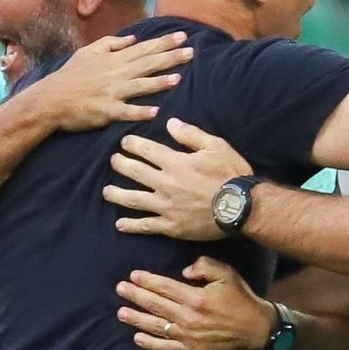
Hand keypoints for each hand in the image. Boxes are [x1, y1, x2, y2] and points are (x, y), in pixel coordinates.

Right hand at [27, 32, 189, 131]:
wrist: (51, 99)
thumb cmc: (70, 76)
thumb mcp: (88, 52)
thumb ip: (111, 44)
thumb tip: (132, 38)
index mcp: (113, 60)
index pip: (144, 49)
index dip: (164, 43)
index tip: (183, 36)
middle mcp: (116, 74)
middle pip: (147, 64)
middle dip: (170, 57)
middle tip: (191, 52)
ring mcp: (112, 93)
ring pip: (139, 86)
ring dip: (159, 82)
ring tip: (178, 78)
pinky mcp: (106, 112)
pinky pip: (126, 112)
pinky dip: (140, 112)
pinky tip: (155, 112)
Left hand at [106, 118, 252, 240]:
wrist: (242, 208)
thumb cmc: (231, 175)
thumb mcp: (215, 146)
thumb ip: (190, 134)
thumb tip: (170, 123)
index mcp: (174, 162)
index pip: (145, 149)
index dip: (132, 144)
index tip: (125, 142)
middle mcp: (165, 183)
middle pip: (134, 172)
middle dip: (120, 164)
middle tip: (113, 161)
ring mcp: (165, 206)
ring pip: (133, 199)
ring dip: (117, 194)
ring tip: (106, 192)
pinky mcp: (171, 226)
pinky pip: (146, 225)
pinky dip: (131, 225)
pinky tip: (120, 224)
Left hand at [114, 257, 274, 349]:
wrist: (257, 330)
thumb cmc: (241, 299)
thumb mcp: (227, 274)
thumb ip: (204, 266)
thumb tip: (183, 271)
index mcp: (195, 297)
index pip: (164, 287)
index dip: (146, 281)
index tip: (133, 276)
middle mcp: (188, 317)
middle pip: (155, 305)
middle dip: (135, 296)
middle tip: (120, 289)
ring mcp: (188, 336)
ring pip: (156, 326)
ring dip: (136, 319)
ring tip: (121, 312)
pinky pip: (166, 347)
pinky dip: (150, 343)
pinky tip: (137, 338)